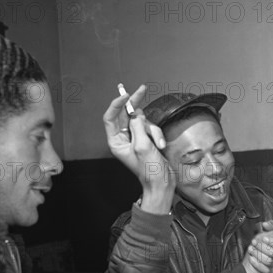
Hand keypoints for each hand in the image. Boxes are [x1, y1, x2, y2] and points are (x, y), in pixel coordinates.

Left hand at [103, 84, 174, 213]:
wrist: (162, 183)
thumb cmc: (149, 170)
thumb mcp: (142, 146)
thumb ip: (138, 126)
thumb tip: (136, 115)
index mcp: (116, 141)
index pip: (110, 117)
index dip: (117, 104)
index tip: (126, 95)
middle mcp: (124, 138)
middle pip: (126, 114)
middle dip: (135, 104)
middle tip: (142, 89)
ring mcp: (136, 138)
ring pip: (143, 122)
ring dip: (153, 130)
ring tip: (158, 145)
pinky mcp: (147, 140)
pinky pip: (151, 129)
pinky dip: (157, 135)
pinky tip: (161, 146)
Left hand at [242, 221, 272, 272]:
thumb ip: (272, 227)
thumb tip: (265, 223)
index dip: (272, 241)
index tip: (263, 238)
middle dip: (262, 247)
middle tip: (253, 241)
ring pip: (268, 261)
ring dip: (257, 254)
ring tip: (250, 249)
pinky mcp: (271, 272)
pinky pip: (264, 270)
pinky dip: (257, 264)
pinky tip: (251, 258)